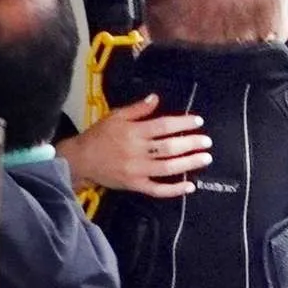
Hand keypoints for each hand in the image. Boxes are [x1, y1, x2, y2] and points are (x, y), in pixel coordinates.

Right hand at [59, 97, 211, 197]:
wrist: (80, 160)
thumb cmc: (99, 136)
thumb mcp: (115, 116)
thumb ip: (137, 109)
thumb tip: (156, 98)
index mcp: (133, 132)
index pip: (163, 126)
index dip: (182, 123)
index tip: (198, 121)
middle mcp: (137, 151)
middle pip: (169, 147)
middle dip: (191, 143)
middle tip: (207, 142)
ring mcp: (137, 170)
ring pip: (168, 168)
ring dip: (189, 163)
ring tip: (205, 158)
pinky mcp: (135, 185)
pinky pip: (157, 190)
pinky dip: (174, 190)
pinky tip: (190, 186)